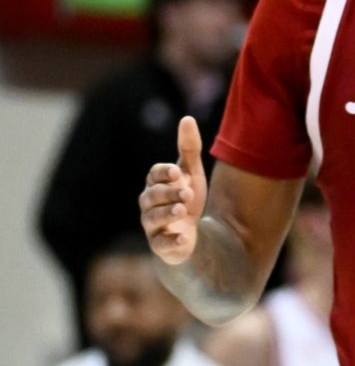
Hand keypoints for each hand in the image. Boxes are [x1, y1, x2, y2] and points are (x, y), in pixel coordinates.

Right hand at [140, 116, 208, 264]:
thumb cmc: (188, 199)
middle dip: (168, 193)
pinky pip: (161, 245)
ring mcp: (154, 227)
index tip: (177, 172)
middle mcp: (150, 206)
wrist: (195, 234)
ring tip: (183, 210)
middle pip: (152, 196)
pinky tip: (184, 237)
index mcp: (156, 186)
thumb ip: (189, 148)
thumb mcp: (192, 173)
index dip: (163, 173)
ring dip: (167, 213)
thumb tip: (187, 118)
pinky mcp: (162, 246)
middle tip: (187, 193)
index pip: (153, 176)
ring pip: (153, 219)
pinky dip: (171, 241)